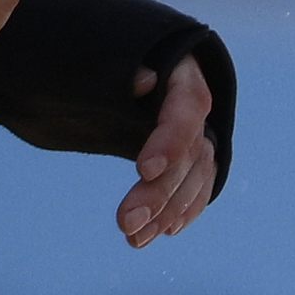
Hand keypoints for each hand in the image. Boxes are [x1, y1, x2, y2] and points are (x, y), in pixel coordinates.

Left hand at [120, 56, 216, 246]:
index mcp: (181, 75)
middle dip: (162, 192)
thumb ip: (122, 67)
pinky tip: (166, 230)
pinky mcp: (184, 154)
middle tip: (126, 223)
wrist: (110, 59)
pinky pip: (197, 184)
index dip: (171, 141)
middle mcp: (195, 107)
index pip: (186, 110)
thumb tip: (146, 81)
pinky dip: (184, 209)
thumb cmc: (97, 56)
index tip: (143, 170)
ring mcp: (194, 131)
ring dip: (169, 210)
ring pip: (195, 175)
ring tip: (135, 239)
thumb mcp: (102, 57)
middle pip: (190, 152)